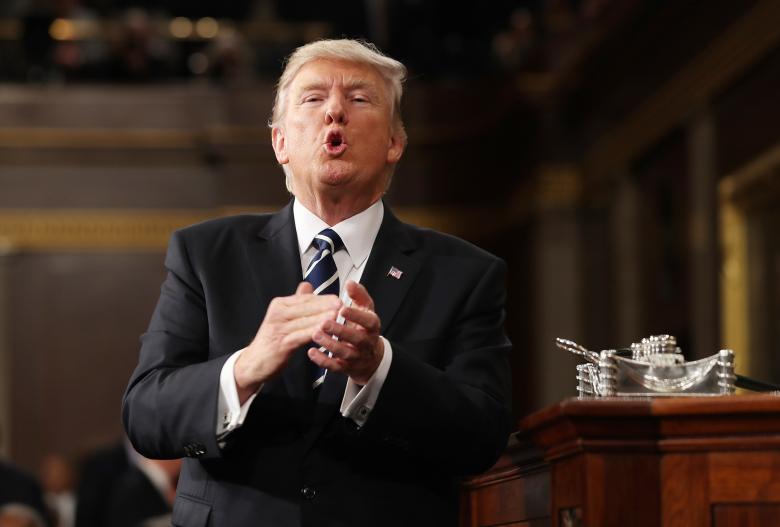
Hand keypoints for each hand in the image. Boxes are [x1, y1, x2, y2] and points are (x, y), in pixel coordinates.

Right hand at [234, 282, 341, 401]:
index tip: (338, 298)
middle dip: (325, 306)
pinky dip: (313, 332)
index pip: (305, 298)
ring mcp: (278, 328)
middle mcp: (278, 314)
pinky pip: (300, 336)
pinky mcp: (281, 343)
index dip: (322, 298)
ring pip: (305, 320)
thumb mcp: (283, 317)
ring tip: (337, 316)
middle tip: (342, 305)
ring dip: (322, 318)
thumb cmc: (272, 339)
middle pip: (306, 307)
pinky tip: (324, 331)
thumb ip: (296, 302)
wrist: (254, 362)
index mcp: (280, 305)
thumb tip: (307, 285)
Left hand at [308, 280, 383, 384]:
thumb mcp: (365, 310)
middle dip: (341, 331)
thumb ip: (358, 295)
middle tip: (325, 323)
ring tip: (315, 335)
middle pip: (357, 339)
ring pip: (345, 353)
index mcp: (372, 326)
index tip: (342, 309)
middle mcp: (366, 342)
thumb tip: (350, 283)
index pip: (369, 321)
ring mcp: (357, 356)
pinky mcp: (347, 367)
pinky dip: (323, 360)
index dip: (356, 316)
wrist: (370, 357)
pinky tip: (312, 352)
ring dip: (330, 344)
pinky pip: (335, 366)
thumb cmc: (364, 328)